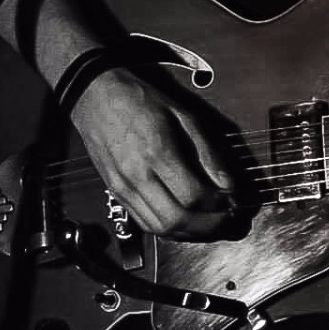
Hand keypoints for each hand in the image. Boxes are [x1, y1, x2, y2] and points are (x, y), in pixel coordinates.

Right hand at [67, 68, 241, 238]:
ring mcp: (123, 187)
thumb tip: (228, 184)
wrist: (96, 97)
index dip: (219, 204)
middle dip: (208, 225)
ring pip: (160, 228)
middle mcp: (137, 175)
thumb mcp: (184, 116)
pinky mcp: (115, 193)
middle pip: (177, 219)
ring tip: (210, 222)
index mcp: (158, 153)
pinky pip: (144, 223)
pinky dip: (169, 229)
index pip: (194, 196)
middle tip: (227, 218)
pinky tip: (185, 220)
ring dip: (189, 232)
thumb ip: (208, 153)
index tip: (232, 200)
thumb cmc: (141, 101)